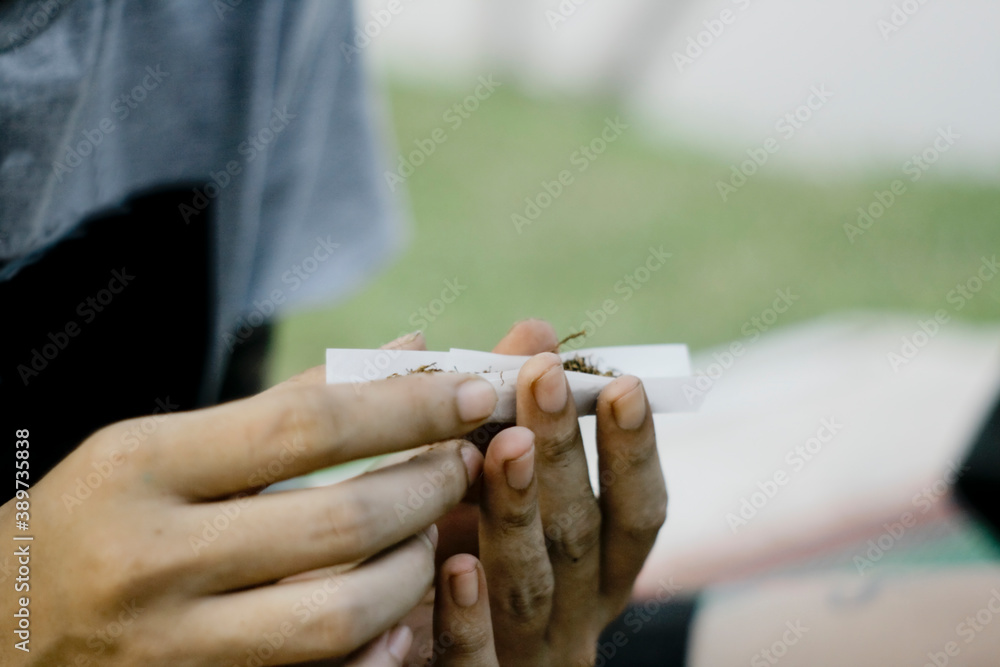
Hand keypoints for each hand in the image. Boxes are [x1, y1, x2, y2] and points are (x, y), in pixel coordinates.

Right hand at [1, 334, 498, 664]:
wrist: (2, 627)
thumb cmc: (100, 514)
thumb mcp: (166, 444)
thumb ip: (288, 403)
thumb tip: (409, 349)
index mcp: (141, 467)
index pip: (305, 427)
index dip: (406, 407)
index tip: (471, 393)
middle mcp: (151, 559)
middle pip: (339, 524)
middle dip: (427, 489)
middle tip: (463, 465)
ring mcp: (172, 645)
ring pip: (341, 614)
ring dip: (416, 569)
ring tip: (435, 535)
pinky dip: (381, 645)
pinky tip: (404, 613)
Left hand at [410, 322, 667, 665]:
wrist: (403, 657)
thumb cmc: (457, 554)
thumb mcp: (492, 488)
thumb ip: (514, 416)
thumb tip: (533, 326)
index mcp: (595, 572)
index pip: (636, 513)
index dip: (633, 451)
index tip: (621, 383)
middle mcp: (575, 616)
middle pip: (580, 537)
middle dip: (565, 453)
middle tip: (542, 376)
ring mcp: (524, 656)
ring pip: (531, 588)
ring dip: (519, 513)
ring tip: (504, 446)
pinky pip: (471, 662)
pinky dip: (468, 614)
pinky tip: (454, 565)